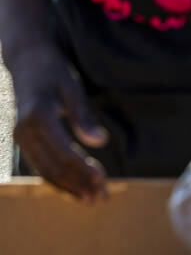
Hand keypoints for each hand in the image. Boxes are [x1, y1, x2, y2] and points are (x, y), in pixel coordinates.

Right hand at [9, 43, 108, 201]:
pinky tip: (73, 186)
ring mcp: (20, 137)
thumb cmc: (53, 71)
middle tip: (100, 197)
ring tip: (89, 197)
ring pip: (44, 171)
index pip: (65, 154)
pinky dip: (57, 178)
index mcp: (39, 117)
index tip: (103, 182)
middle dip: (78, 184)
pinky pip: (39, 164)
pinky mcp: (21, 139)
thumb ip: (84, 117)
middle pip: (54, 167)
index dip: (84, 171)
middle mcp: (25, 131)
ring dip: (67, 187)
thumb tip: (101, 142)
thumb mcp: (72, 88)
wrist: (26, 60)